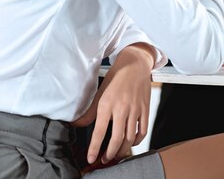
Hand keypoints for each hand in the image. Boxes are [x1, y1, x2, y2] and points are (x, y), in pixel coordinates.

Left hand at [72, 43, 154, 164]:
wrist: (135, 64)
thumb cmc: (116, 78)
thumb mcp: (100, 93)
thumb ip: (90, 112)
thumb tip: (77, 125)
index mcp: (107, 104)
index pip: (99, 132)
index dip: (94, 148)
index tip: (91, 158)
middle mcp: (121, 108)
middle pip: (116, 139)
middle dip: (110, 153)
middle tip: (105, 159)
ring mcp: (135, 109)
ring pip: (130, 137)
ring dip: (123, 150)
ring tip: (117, 154)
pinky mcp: (145, 109)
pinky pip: (142, 130)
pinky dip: (137, 140)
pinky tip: (131, 142)